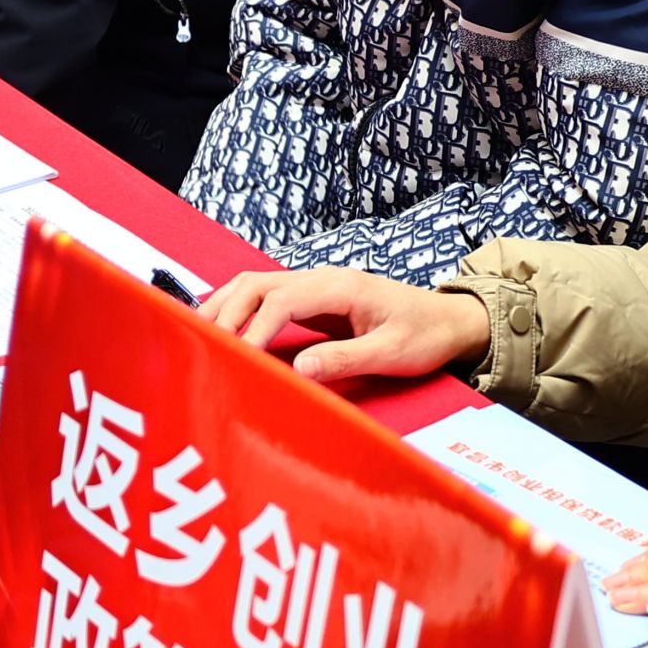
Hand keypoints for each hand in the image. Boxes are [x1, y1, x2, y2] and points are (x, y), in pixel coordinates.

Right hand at [199, 266, 490, 385]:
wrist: (449, 319)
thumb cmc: (425, 335)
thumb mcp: (392, 353)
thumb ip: (346, 359)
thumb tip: (300, 369)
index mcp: (342, 287)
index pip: (282, 301)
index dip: (257, 328)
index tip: (241, 356)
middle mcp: (322, 278)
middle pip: (257, 284)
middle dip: (226, 312)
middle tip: (204, 343)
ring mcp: (316, 284)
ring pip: (255, 284)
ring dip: (225, 306)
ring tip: (199, 332)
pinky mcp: (312, 297)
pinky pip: (265, 295)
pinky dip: (238, 307)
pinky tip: (223, 326)